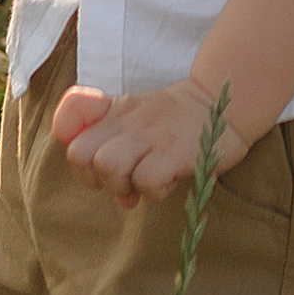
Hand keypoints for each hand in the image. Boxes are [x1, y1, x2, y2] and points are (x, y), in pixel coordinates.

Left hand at [53, 77, 249, 209]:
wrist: (223, 104)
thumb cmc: (176, 122)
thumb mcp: (137, 116)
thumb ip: (112, 140)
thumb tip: (114, 189)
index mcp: (114, 110)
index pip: (70, 112)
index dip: (71, 136)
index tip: (95, 150)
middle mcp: (126, 120)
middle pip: (79, 154)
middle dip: (95, 178)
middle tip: (122, 178)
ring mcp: (150, 136)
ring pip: (107, 167)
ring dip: (123, 185)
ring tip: (145, 180)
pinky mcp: (174, 153)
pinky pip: (146, 181)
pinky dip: (154, 190)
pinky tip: (168, 180)